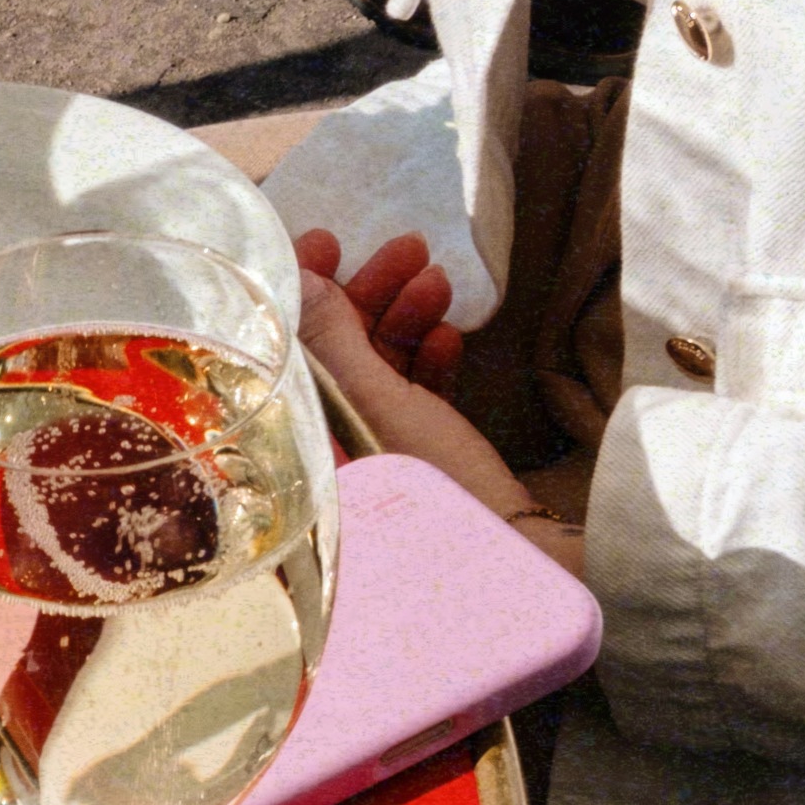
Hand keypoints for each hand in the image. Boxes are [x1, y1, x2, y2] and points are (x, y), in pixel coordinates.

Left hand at [292, 230, 585, 572]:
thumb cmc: (436, 490)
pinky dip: (428, 365)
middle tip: (409, 246)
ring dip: (406, 320)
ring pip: (378, 371)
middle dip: (370, 296)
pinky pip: (412, 401)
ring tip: (440, 282)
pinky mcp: (419, 465)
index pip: (284, 350)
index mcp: (294, 446)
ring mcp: (374, 457)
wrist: (520, 563)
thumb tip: (301, 279)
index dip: (303, 290)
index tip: (329, 241)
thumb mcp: (379, 406)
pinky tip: (451, 337)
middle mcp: (324, 451)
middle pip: (335, 355)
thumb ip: (337, 344)